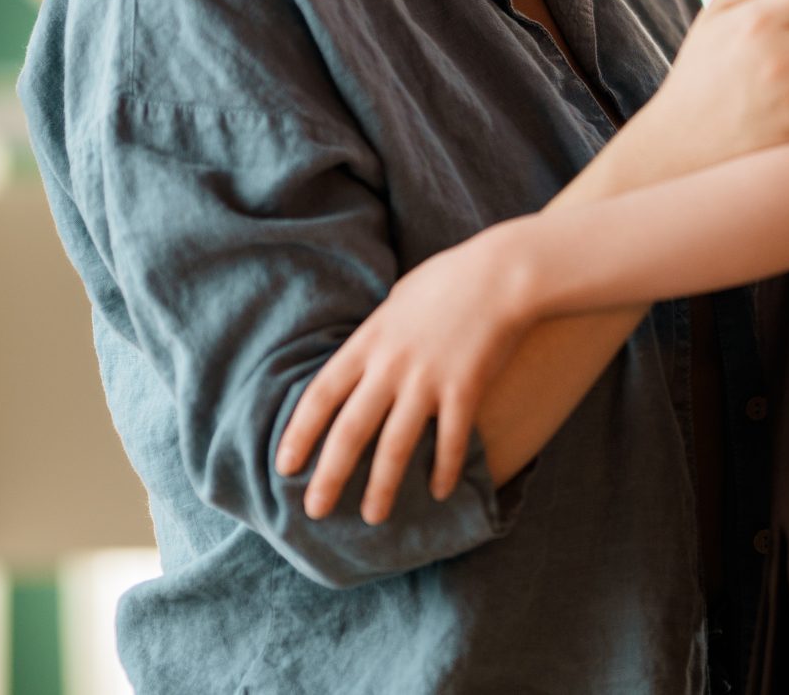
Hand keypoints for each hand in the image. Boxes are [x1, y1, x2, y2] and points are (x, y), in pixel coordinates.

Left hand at [274, 224, 539, 519]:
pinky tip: (439, 492)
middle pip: (350, 430)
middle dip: (329, 475)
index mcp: (369, 341)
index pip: (321, 395)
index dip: (299, 434)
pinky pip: (450, 439)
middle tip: (315, 510)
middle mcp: (391, 365)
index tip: (284, 466)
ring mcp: (428, 378)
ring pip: (395, 445)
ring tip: (373, 517)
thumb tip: (364, 357)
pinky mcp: (466, 387)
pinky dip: (444, 469)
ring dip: (382, 486)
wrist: (504, 272)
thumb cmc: (451, 279)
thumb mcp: (398, 300)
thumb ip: (378, 334)